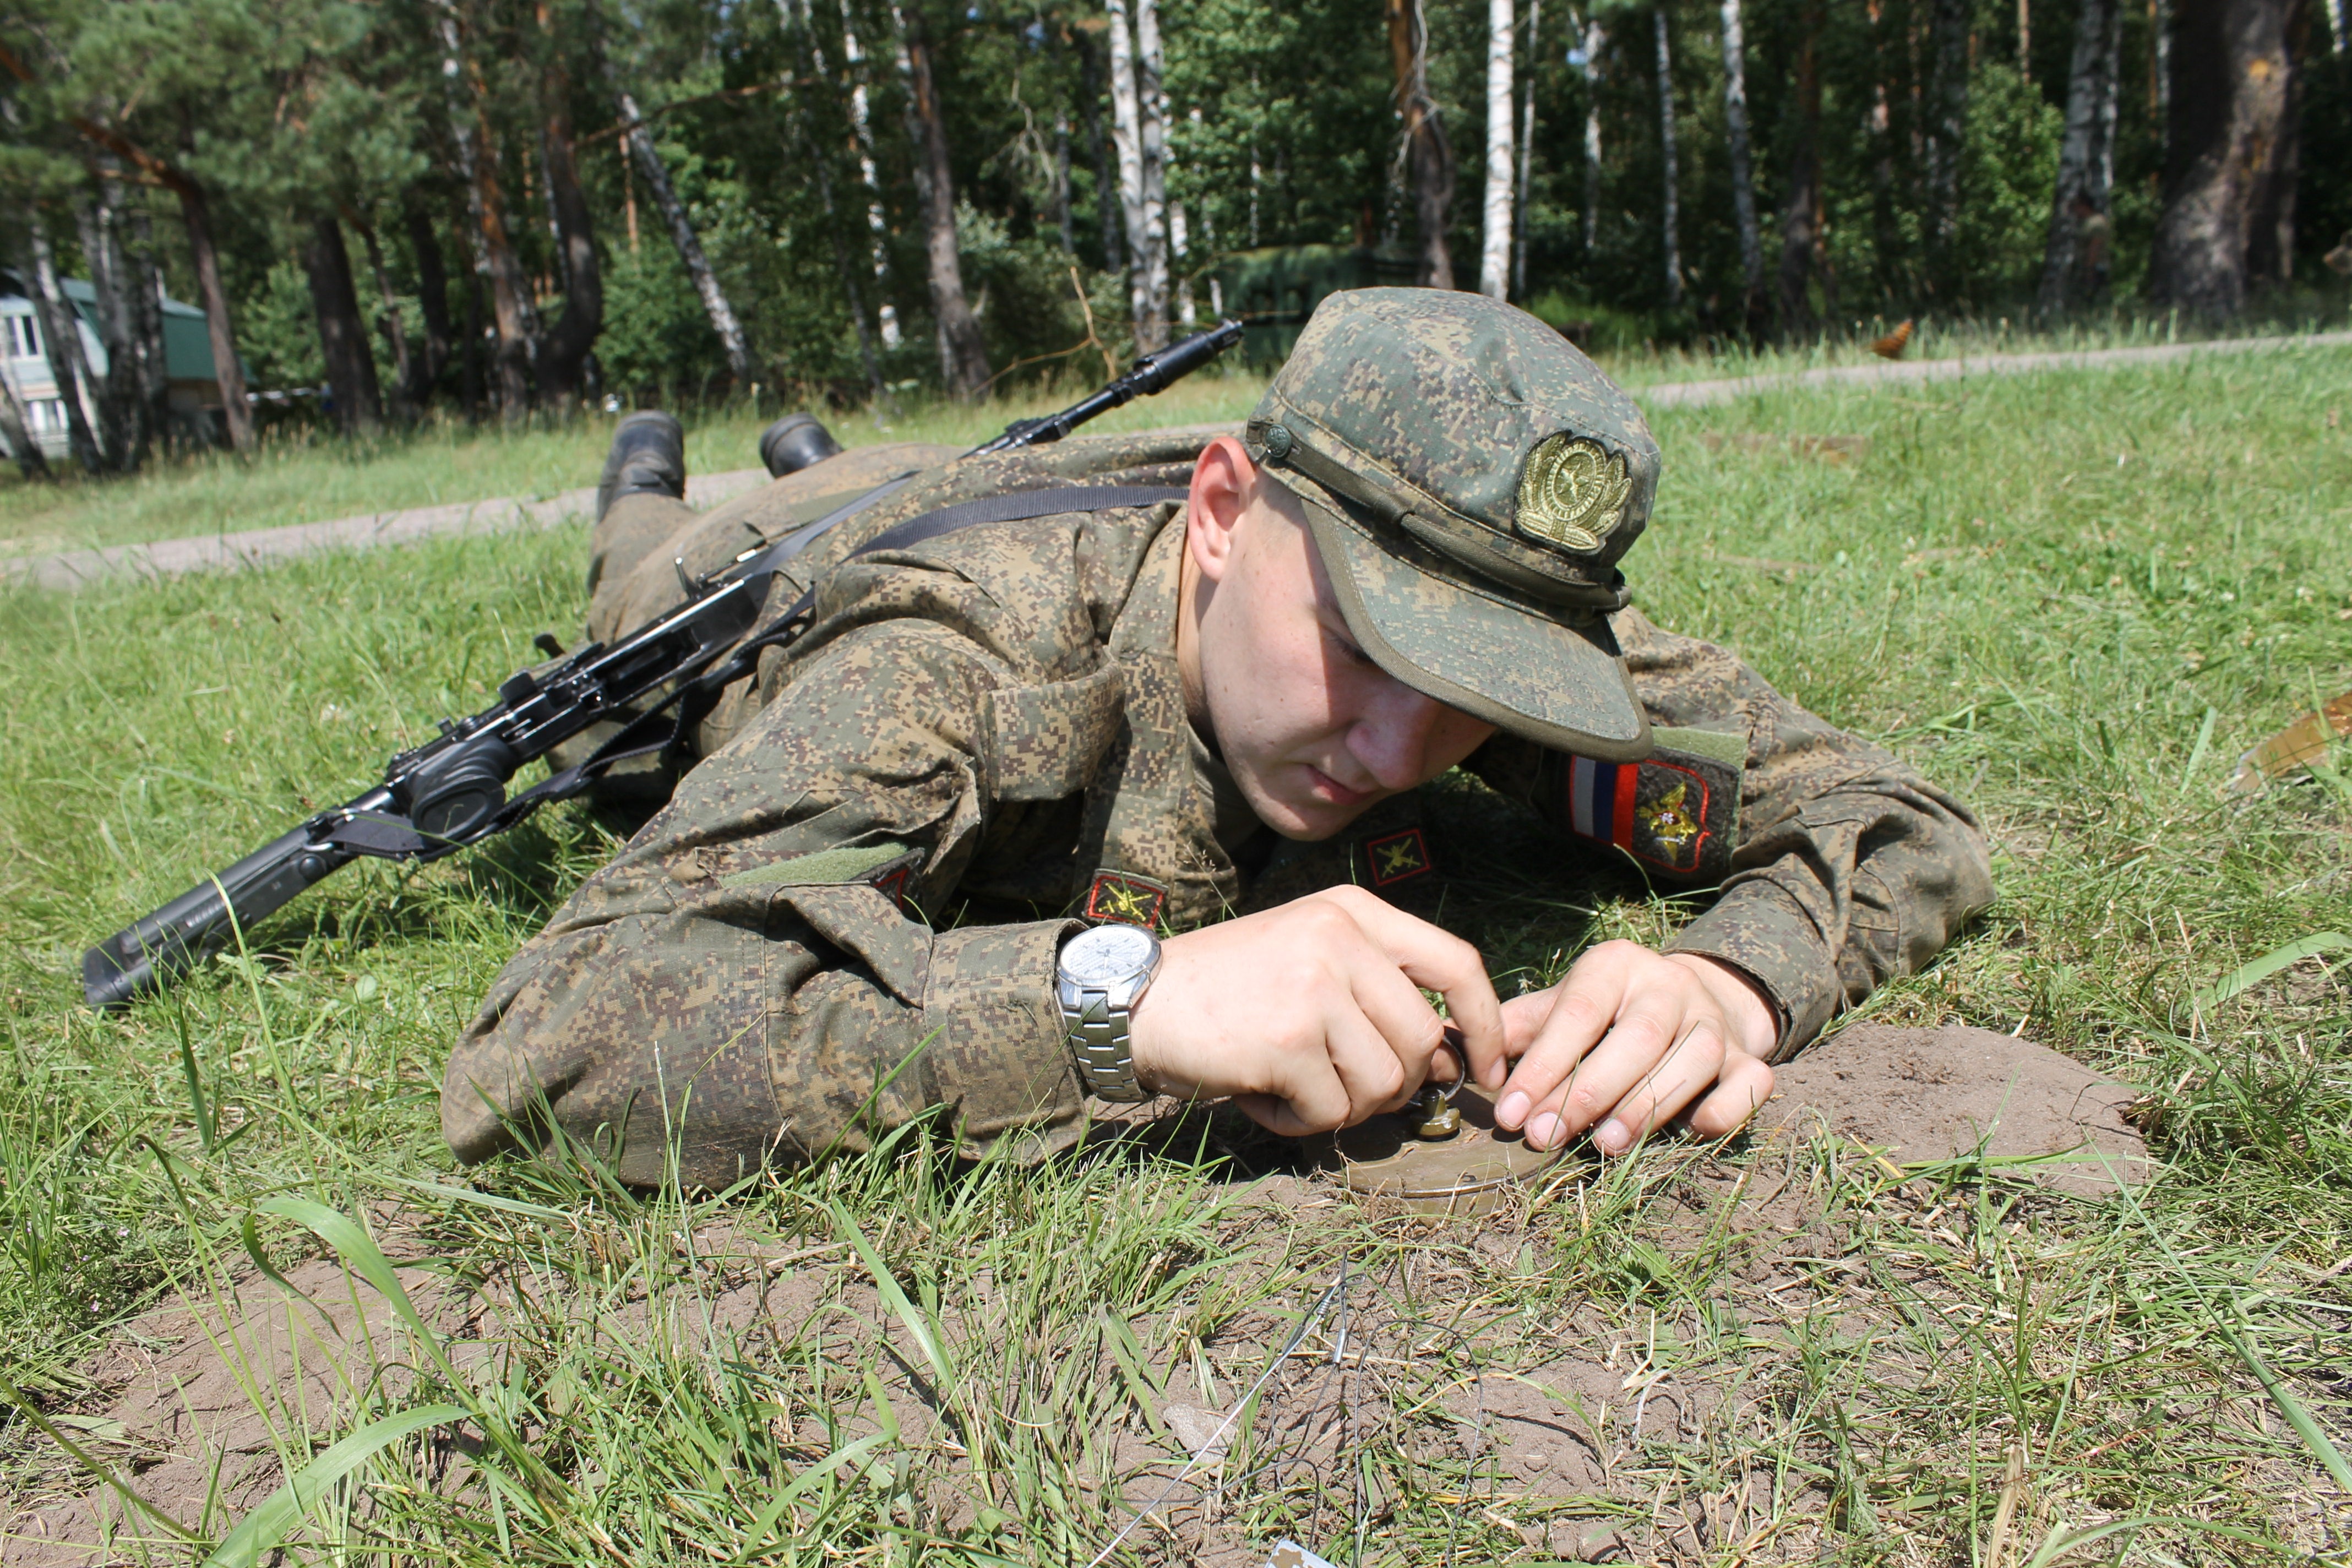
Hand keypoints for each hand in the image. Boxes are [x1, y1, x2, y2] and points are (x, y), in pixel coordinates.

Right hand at [1127, 886, 1504, 1136]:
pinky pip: (1333, 1111)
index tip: (1487, 1071)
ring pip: (1386, 1083)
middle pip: (1422, 1040)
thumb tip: (1448, 1061)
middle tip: (1341, 1087)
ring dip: (1345, 1106)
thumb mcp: (1308, 954)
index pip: (1457, 963)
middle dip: (1394, 1084)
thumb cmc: (1229, 989)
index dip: (1486, 1025)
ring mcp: (1314, 987)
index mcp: (1353, 911)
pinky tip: (1262, 1098)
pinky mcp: (1287, 1040)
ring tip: (1293, 1088)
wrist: (1136, 1000)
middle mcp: (1340, 939)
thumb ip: (1376, 988)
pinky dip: (1301, 1123)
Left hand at [1472, 941, 1777, 1155]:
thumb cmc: (1606, 1014)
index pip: (1578, 1012)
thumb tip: (1450, 1039)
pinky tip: (1692, 1132)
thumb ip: (1516, 1027)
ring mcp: (1715, 1021)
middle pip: (1635, 1038)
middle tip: (1546, 1136)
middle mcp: (1670, 985)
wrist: (1690, 1000)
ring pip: (1693, 1059)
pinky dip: (1726, 1108)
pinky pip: (1750, 1081)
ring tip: (1605, 1144)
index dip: (1543, 1064)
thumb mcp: (1560, 1007)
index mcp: (1617, 965)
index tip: (1509, 1111)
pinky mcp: (1751, 1056)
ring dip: (1648, 1105)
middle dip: (1587, 1091)